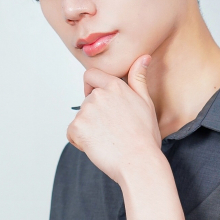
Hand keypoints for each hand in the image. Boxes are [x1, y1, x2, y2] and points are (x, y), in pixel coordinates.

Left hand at [66, 55, 161, 183]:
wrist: (139, 162)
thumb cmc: (144, 137)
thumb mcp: (146, 103)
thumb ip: (138, 78)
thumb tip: (143, 57)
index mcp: (115, 86)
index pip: (91, 75)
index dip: (92, 87)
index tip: (100, 100)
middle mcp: (98, 95)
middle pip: (86, 100)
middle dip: (94, 113)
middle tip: (112, 130)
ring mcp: (86, 111)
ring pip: (80, 118)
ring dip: (89, 128)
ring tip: (108, 139)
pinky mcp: (77, 127)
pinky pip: (72, 133)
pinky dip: (81, 141)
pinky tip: (99, 146)